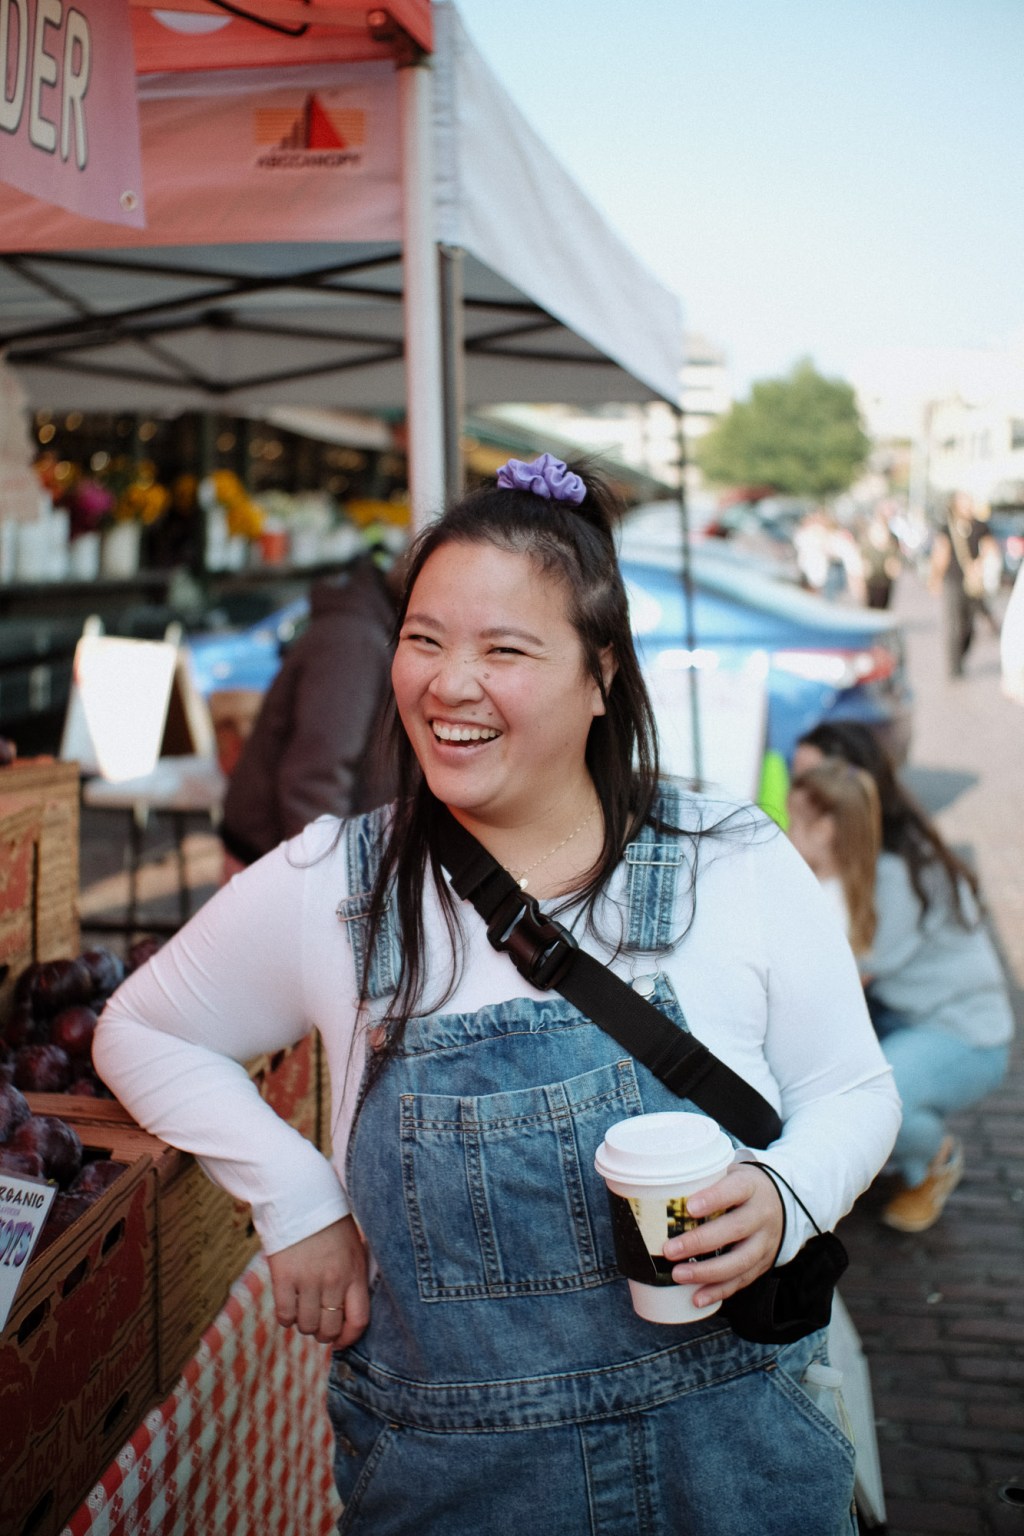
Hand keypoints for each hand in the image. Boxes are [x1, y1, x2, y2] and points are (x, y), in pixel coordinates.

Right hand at [267, 1215, 370, 1346]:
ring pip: (306, 1325)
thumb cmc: (330, 1222)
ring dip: (304, 1324)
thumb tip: (352, 1309)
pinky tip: (288, 1305)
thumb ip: (355, 1276)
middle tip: (318, 1323)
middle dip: (323, 1333)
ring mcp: (308, 1279)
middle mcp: (334, 1279)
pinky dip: (286, 1318)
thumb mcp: (354, 1246)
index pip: (358, 1321)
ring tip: (303, 1311)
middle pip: (329, 1328)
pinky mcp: (284, 1277)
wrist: (301, 1196)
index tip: (339, 1341)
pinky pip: (285, 1315)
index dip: (348, 1339)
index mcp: (355, 1272)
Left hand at [662, 1163, 783, 1312]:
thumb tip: (654, 1186)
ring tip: (678, 1275)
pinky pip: (742, 1280)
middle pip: (736, 1228)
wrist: (780, 1201)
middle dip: (701, 1242)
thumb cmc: (740, 1187)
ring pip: (741, 1260)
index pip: (735, 1190)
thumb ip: (701, 1179)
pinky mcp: (763, 1263)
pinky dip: (719, 1291)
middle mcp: (762, 1214)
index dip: (714, 1199)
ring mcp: (765, 1241)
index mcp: (750, 1186)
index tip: (689, 1208)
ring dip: (708, 1272)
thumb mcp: (728, 1173)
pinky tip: (697, 1298)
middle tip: (670, 1249)